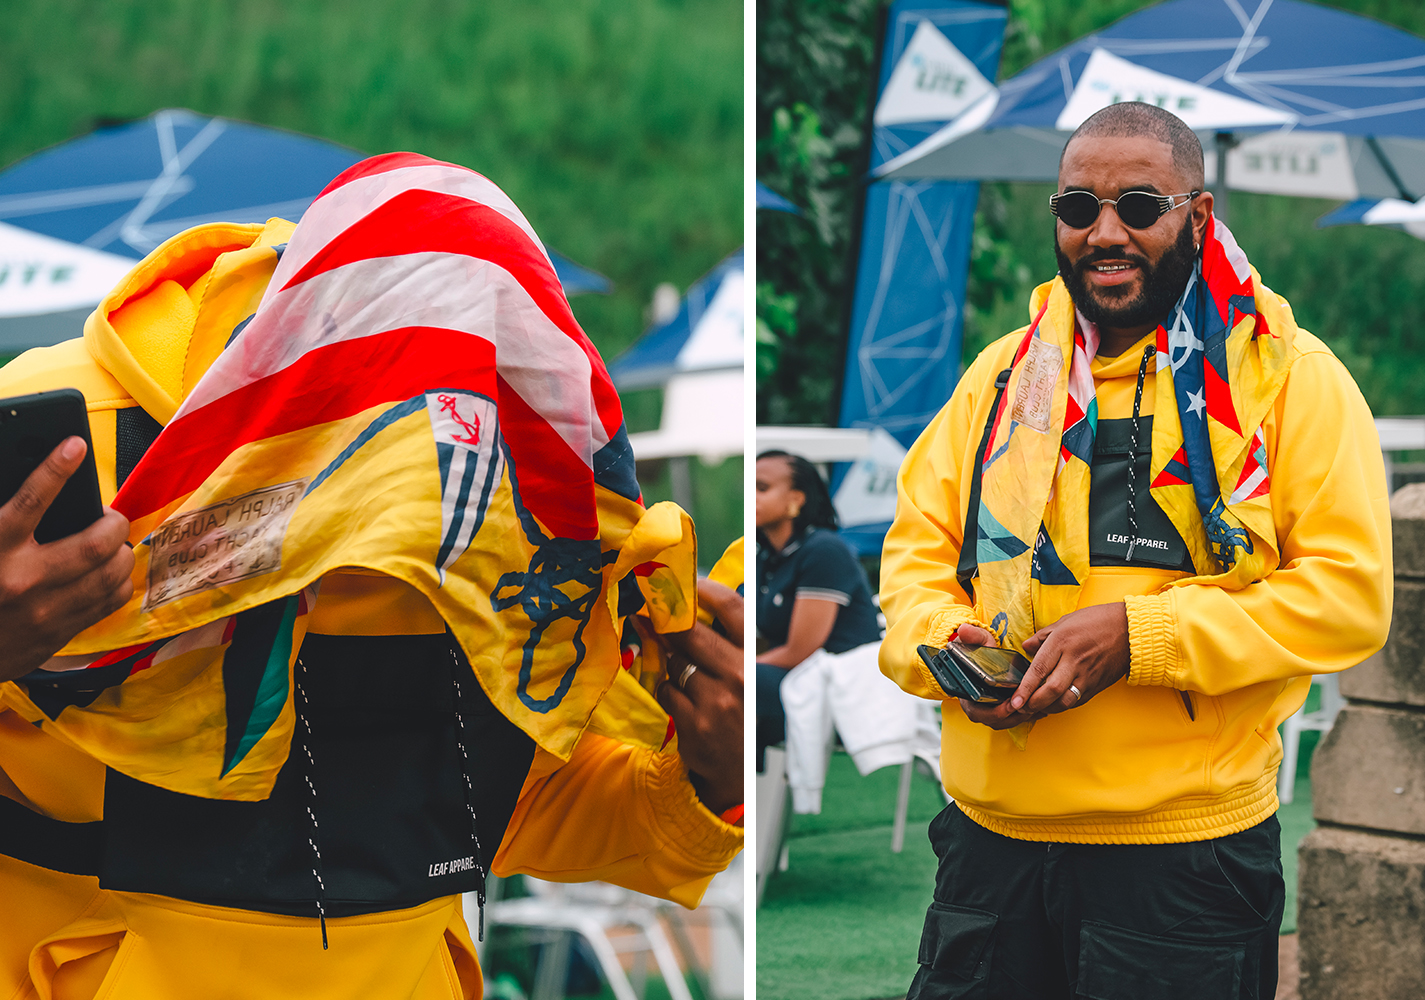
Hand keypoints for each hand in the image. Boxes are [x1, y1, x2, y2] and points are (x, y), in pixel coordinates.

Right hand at [0, 437, 133, 681]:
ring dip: (122, 553)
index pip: (29, 501)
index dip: (55, 469)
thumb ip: (5, 521)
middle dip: (112, 524)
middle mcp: (21, 581)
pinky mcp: (57, 633)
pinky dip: (119, 581)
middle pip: (94, 545)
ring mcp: (43, 611)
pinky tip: (112, 571)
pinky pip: (108, 602)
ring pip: (110, 575)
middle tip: (108, 518)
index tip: (74, 445)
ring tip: (114, 543)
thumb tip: (30, 482)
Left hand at [637, 587, 743, 815]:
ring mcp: (716, 702)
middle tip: (648, 612)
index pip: (733, 609)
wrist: (739, 770)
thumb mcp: (744, 674)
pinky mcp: (694, 724)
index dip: (705, 589)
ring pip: (673, 663)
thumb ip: (723, 642)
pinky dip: (667, 692)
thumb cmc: (741, 713)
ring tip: (681, 674)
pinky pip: (665, 691)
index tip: (683, 583)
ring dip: (670, 664)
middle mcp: (740, 677)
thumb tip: (684, 606)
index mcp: (754, 659)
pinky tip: (680, 700)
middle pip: (691, 632)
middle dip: (666, 622)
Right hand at [952, 623, 1046, 730]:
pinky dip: (1025, 716)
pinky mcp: (1001, 710)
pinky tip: (1039, 709)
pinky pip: (1012, 720)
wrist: (982, 654)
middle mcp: (976, 705)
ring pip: (1005, 723)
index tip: (1010, 704)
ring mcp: (989, 709)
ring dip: (1021, 718)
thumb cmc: (979, 650)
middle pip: (993, 721)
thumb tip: (964, 630)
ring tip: (1037, 708)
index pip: (976, 711)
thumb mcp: (977, 641)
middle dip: (1012, 717)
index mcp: (966, 692)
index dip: (993, 711)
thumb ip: (973, 635)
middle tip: (1028, 708)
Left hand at [1008, 602, 1130, 715]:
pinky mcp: (1097, 684)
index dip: (1024, 688)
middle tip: (1021, 709)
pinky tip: (1054, 704)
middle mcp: (1074, 660)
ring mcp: (1087, 675)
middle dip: (1033, 704)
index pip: (1039, 669)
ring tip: (1036, 708)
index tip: (1014, 701)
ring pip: (1065, 700)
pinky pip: (1078, 700)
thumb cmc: (1097, 621)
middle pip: (1051, 690)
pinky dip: (1063, 706)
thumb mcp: (1065, 621)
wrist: (1130, 629)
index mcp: (1062, 642)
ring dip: (1048, 708)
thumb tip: (1026, 648)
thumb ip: (1042, 636)